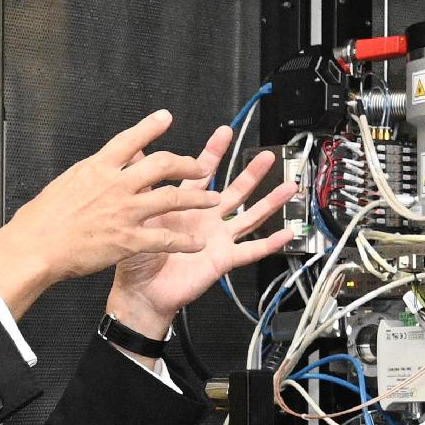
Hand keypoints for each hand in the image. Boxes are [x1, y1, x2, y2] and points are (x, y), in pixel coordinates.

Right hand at [0, 109, 227, 316]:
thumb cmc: (40, 221)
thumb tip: (95, 170)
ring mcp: (125, 211)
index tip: (165, 118)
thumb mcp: (63, 184)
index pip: (131, 139)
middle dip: (187, 163)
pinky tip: (197, 243)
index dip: (151, 127)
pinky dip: (184, 241)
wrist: (35, 247)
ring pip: (172, 198)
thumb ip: (86, 176)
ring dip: (197, 198)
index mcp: (97, 168)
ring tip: (213, 199)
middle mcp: (116, 185)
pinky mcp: (128, 239)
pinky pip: (165, 238)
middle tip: (200, 166)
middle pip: (162, 164)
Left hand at [109, 121, 291, 333]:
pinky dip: (270, 243)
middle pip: (236, 191)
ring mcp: (218, 238)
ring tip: (289, 187)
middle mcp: (207, 219)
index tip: (224, 132)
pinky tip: (286, 233)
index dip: (214, 152)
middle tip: (267, 155)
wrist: (141, 292)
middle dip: (252, 173)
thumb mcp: (138, 215)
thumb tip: (136, 155)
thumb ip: (144, 186)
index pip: (203, 173)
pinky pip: (251, 250)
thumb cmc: (137, 257)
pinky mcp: (223, 259)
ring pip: (250, 216)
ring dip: (270, 202)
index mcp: (186, 205)